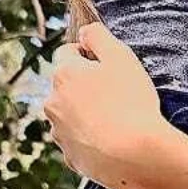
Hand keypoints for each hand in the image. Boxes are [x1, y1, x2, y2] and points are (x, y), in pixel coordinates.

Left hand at [42, 20, 165, 188]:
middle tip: (117, 94)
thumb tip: (84, 32)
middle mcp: (52, 102)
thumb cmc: (131, 103)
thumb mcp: (121, 57)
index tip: (110, 67)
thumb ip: (98, 36)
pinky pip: (78, 140)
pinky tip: (112, 140)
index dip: (90, 56)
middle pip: (66, 85)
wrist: (135, 155)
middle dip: (86, 86)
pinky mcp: (69, 156)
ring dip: (86, 112)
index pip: (67, 53)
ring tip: (116, 120)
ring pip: (70, 114)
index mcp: (63, 74)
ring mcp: (59, 132)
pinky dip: (91, 138)